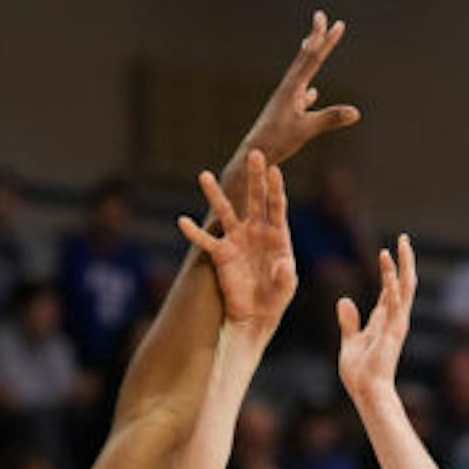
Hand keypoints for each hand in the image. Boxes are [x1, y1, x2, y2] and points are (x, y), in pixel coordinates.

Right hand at [178, 152, 296, 342]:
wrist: (255, 315)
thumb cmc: (275, 299)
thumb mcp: (285, 288)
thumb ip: (285, 276)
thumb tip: (283, 265)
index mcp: (277, 235)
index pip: (277, 207)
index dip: (275, 189)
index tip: (274, 170)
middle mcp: (256, 231)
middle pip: (255, 199)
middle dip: (255, 177)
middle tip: (254, 153)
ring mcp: (237, 240)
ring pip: (226, 212)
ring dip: (216, 195)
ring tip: (205, 175)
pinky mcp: (221, 254)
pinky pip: (205, 241)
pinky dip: (194, 233)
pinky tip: (183, 221)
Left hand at [238, 11, 359, 168]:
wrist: (252, 156)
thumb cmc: (275, 143)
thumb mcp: (305, 130)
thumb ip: (330, 119)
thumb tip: (356, 112)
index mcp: (292, 88)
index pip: (312, 58)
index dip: (326, 40)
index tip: (336, 23)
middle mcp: (287, 89)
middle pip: (305, 58)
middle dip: (316, 37)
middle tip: (321, 16)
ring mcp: (285, 101)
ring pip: (301, 73)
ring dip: (310, 57)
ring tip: (311, 43)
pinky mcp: (284, 114)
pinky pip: (300, 95)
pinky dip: (308, 88)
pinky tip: (312, 92)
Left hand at [337, 235, 417, 399]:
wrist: (366, 392)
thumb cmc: (360, 373)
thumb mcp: (350, 342)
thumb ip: (349, 322)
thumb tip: (344, 301)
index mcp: (385, 320)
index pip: (391, 288)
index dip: (391, 269)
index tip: (389, 250)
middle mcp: (395, 319)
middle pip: (404, 283)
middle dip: (405, 260)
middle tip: (404, 238)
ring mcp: (396, 325)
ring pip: (404, 289)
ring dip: (402, 266)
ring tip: (400, 245)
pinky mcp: (392, 333)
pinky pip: (395, 307)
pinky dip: (395, 289)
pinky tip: (392, 273)